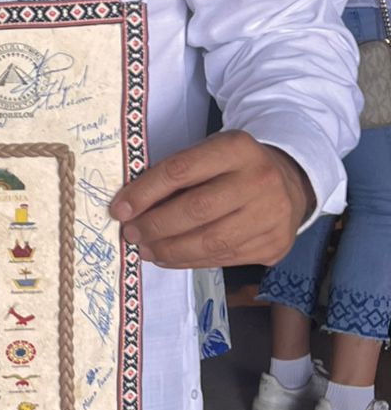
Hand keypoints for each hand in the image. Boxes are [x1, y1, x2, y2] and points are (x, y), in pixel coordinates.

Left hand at [108, 130, 314, 268]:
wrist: (290, 181)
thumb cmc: (234, 166)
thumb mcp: (210, 153)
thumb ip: (178, 173)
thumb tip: (132, 207)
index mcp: (237, 148)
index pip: (180, 171)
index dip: (145, 193)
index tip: (120, 209)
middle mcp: (259, 180)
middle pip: (195, 210)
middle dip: (155, 226)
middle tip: (130, 233)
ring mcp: (272, 215)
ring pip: (210, 242)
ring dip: (169, 250)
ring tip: (145, 250)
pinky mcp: (275, 244)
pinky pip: (224, 258)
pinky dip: (190, 261)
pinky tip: (170, 258)